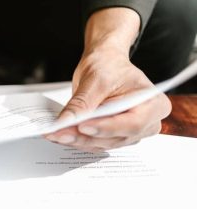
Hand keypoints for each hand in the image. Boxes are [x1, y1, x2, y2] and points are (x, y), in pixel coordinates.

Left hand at [46, 47, 170, 151]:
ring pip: (104, 143)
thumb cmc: (109, 66)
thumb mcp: (96, 79)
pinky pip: (96, 143)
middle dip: (86, 137)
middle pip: (117, 137)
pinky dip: (78, 140)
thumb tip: (66, 122)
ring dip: (78, 141)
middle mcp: (147, 123)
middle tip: (59, 133)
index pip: (132, 123)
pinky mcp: (114, 136)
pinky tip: (60, 135)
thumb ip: (83, 102)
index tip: (82, 126)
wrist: (105, 64)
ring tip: (55, 134)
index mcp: (153, 104)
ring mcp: (131, 132)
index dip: (107, 128)